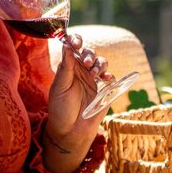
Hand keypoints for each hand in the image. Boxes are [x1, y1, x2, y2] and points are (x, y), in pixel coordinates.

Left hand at [44, 34, 108, 171]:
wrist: (70, 131)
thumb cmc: (61, 108)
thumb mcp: (60, 86)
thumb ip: (66, 67)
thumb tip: (66, 45)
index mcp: (69, 67)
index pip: (73, 47)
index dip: (76, 41)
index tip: (76, 43)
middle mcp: (81, 70)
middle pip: (90, 53)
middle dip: (90, 55)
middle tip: (87, 64)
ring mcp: (93, 80)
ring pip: (101, 62)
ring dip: (100, 64)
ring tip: (94, 73)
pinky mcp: (104, 90)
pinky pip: (111, 78)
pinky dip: (110, 75)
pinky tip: (106, 79)